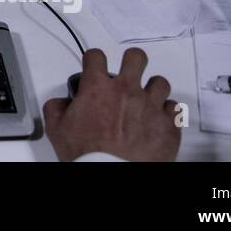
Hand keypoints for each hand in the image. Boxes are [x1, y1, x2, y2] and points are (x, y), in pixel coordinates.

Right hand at [43, 48, 180, 161]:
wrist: (111, 174)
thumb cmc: (89, 155)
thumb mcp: (57, 129)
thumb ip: (56, 108)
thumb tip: (61, 103)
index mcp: (98, 88)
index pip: (96, 56)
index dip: (94, 59)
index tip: (94, 66)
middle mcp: (126, 91)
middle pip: (136, 57)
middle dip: (132, 61)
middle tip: (128, 72)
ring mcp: (150, 106)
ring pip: (160, 82)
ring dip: (152, 89)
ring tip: (146, 100)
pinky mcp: (168, 125)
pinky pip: (173, 108)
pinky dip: (166, 113)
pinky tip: (158, 119)